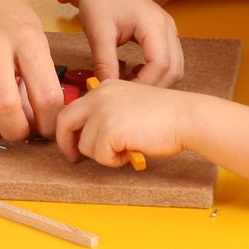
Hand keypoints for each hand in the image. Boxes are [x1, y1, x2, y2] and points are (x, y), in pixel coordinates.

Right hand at [0, 0, 65, 143]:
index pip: (46, 98)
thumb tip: (38, 122)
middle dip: (18, 132)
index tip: (46, 126)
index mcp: (25, 38)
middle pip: (6, 112)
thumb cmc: (5, 9)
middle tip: (20, 126)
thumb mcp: (34, 34)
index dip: (50, 124)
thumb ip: (38, 76)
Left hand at [56, 78, 191, 166]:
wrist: (184, 116)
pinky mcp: (109, 129)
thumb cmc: (164, 115)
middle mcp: (98, 96)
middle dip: (66, 144)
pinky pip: (100, 155)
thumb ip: (108, 112)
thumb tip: (88, 134)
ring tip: (125, 150)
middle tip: (74, 158)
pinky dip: (114, 161)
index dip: (69, 129)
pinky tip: (131, 152)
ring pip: (84, 145)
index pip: (73, 108)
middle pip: (64, 122)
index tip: (73, 143)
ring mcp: (102, 112)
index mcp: (104, 87)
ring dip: (103, 155)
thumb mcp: (129, 104)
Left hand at [67, 0, 184, 86]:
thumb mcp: (98, 32)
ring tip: (128, 85)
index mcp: (154, 24)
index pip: (161, 66)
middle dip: (153, 87)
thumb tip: (105, 91)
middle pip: (174, 69)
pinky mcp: (162, 31)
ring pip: (174, 66)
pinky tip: (133, 73)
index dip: (144, 85)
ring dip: (155, 81)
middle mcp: (167, 27)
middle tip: (127, 97)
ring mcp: (167, 28)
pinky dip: (155, 72)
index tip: (123, 96)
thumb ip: (104, 62)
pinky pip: (167, 59)